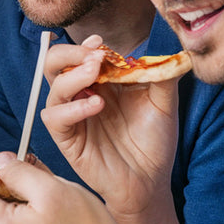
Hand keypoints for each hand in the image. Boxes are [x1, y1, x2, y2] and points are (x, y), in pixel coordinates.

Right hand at [40, 37, 178, 223]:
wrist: (151, 181)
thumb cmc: (154, 143)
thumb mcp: (164, 104)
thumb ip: (162, 76)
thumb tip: (171, 52)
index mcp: (100, 82)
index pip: (80, 54)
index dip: (85, 44)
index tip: (101, 42)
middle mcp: (81, 95)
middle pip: (54, 64)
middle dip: (69, 53)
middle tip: (94, 55)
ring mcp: (72, 117)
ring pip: (53, 88)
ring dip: (72, 76)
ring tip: (96, 72)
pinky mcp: (66, 139)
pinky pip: (55, 118)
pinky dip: (73, 107)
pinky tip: (96, 105)